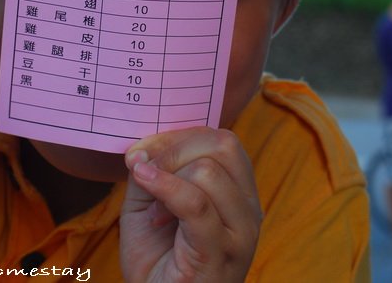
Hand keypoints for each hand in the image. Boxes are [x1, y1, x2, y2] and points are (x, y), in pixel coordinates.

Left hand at [120, 127, 260, 282]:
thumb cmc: (156, 255)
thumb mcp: (150, 200)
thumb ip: (153, 167)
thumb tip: (142, 147)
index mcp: (239, 192)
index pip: (222, 140)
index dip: (178, 136)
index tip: (144, 151)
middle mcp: (249, 209)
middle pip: (221, 146)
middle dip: (174, 149)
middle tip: (145, 171)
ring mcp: (240, 232)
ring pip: (207, 171)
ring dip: (167, 177)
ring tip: (155, 212)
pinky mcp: (220, 253)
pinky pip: (195, 204)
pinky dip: (164, 186)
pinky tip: (144, 181)